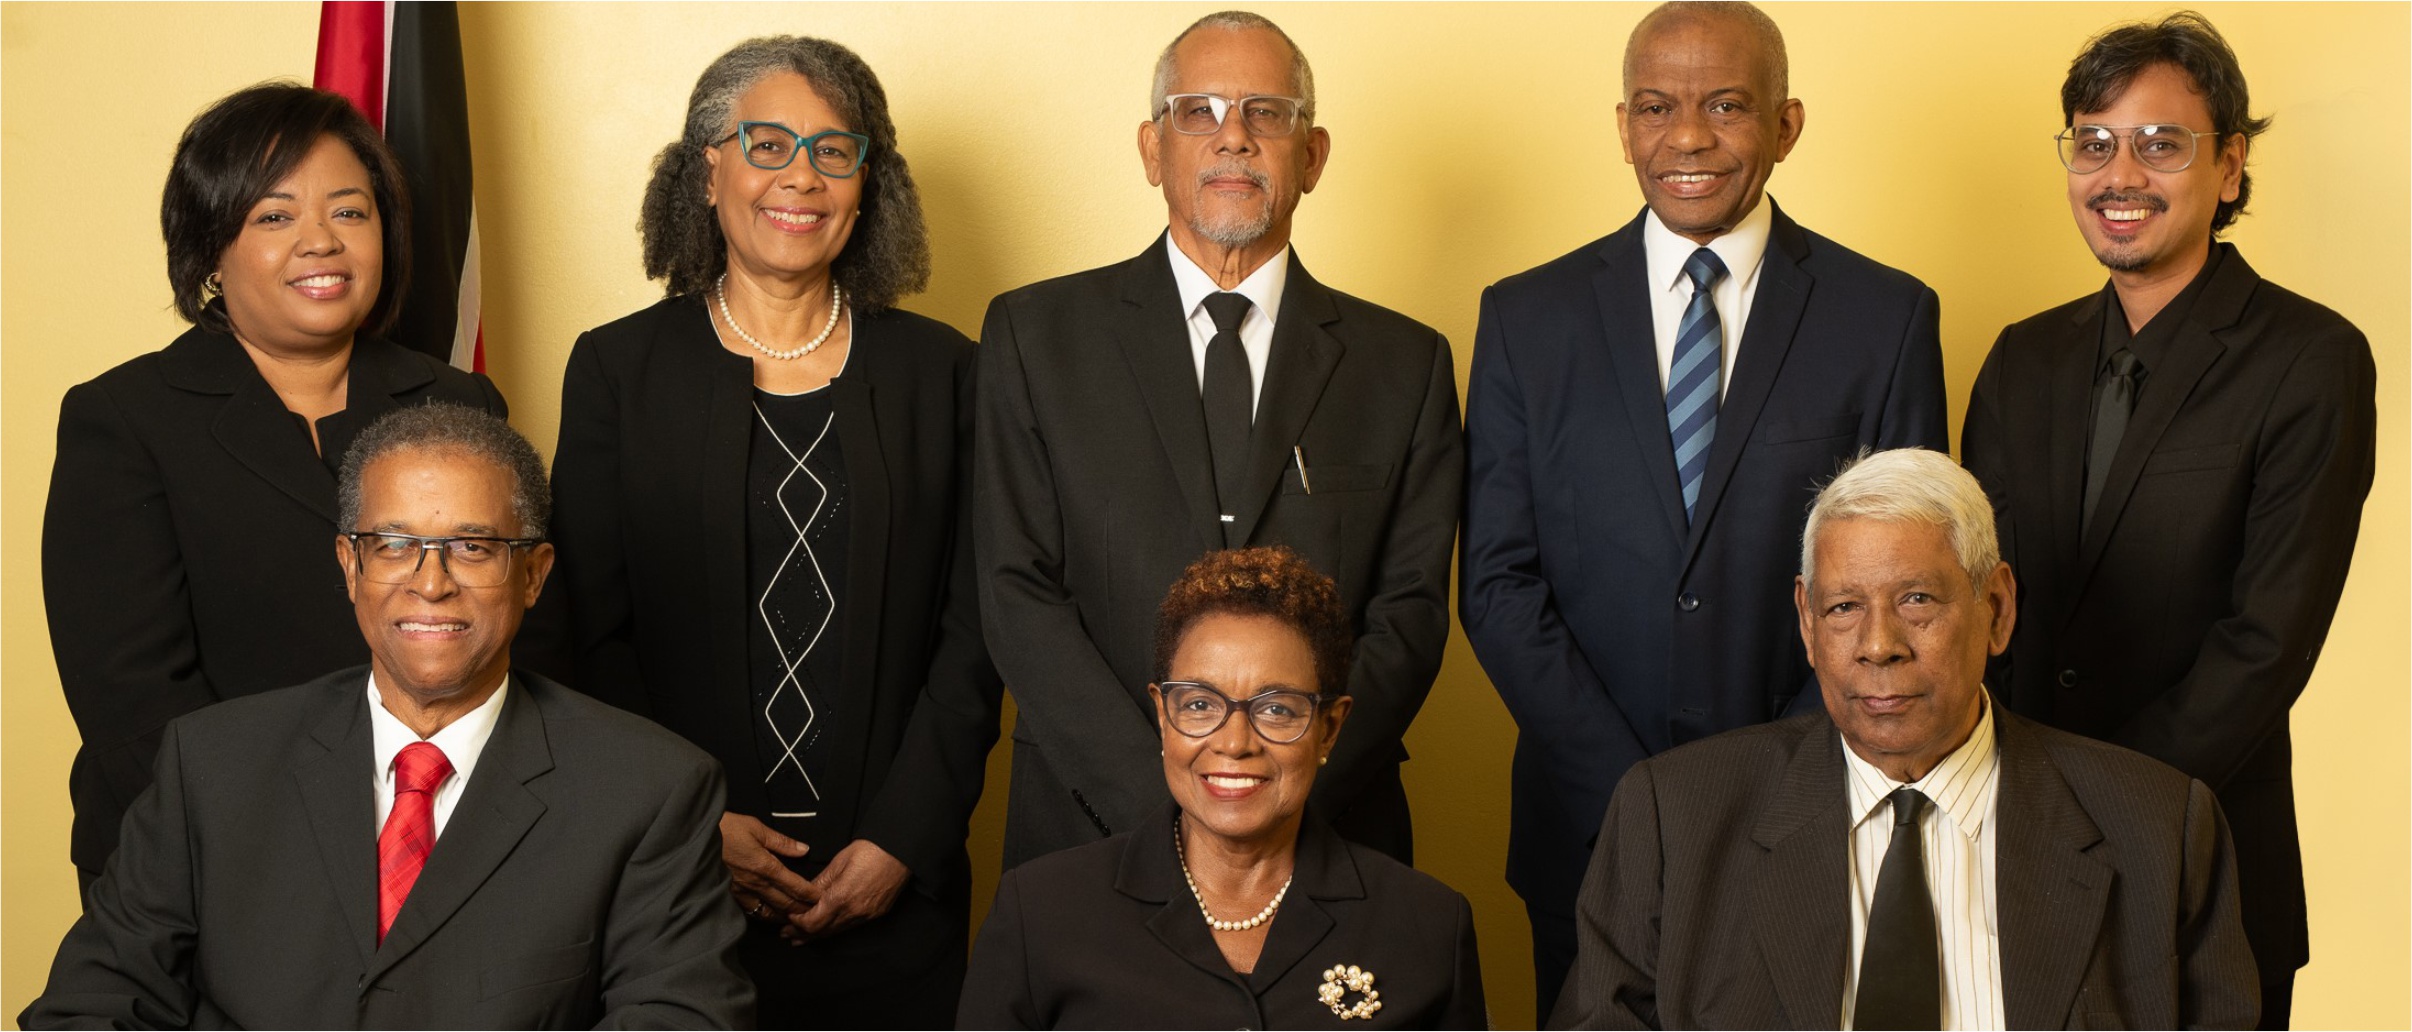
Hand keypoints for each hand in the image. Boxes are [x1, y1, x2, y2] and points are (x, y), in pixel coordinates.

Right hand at [719, 812, 816, 920]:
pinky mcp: (729, 896)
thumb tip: (803, 849)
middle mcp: (756, 884)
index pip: (795, 886)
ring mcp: (742, 892)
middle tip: (815, 915)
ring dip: (784, 916)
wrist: (694, 840)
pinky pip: (751, 911)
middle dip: (802, 910)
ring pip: (769, 912)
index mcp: (766, 866)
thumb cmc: (725, 829)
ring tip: (795, 919)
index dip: (810, 895)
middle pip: (785, 904)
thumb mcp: (756, 828)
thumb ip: (781, 842)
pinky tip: (770, 915)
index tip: (822, 900)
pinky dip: (764, 915)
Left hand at [783, 839, 909, 941]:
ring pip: (837, 932)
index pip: (812, 923)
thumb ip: (820, 883)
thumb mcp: (838, 863)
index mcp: (841, 898)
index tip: (788, 918)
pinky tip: (828, 928)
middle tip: (787, 935)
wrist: (901, 850)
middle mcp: (854, 912)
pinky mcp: (876, 914)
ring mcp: (867, 915)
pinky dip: (835, 929)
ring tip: (801, 939)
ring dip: (818, 935)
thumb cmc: (869, 850)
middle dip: (803, 934)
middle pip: (823, 932)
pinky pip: (851, 926)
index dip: (797, 923)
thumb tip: (804, 895)